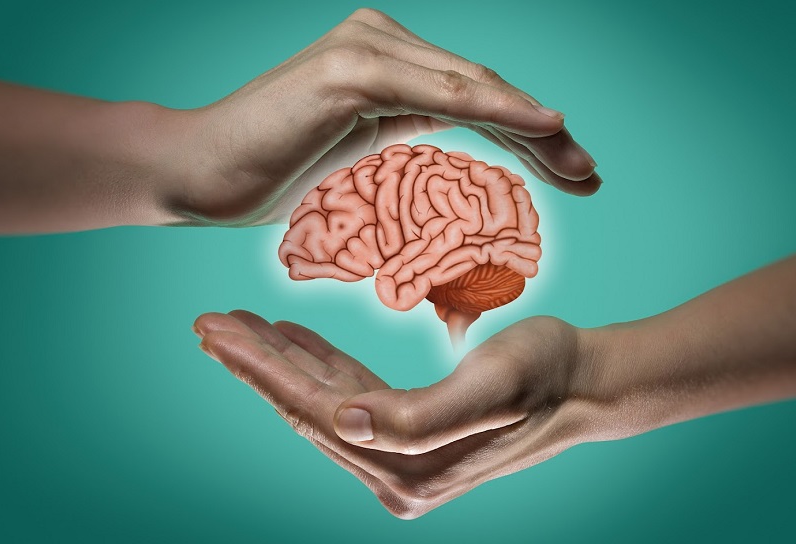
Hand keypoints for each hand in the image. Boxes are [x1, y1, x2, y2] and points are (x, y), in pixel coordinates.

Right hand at [169, 8, 599, 225]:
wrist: (197, 172)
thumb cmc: (268, 169)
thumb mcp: (354, 151)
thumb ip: (401, 130)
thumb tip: (447, 144)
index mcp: (386, 64)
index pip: (472, 97)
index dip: (526, 134)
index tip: (571, 173)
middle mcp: (382, 42)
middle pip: (483, 87)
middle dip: (542, 137)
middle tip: (591, 175)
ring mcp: (367, 49)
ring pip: (472, 87)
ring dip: (534, 128)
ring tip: (581, 166)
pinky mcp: (352, 68)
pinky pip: (441, 92)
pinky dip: (496, 107)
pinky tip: (545, 125)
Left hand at [192, 310, 599, 518]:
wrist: (586, 382)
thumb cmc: (546, 375)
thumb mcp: (492, 386)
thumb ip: (417, 417)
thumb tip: (343, 423)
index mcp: (407, 466)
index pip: (315, 413)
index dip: (262, 371)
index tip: (215, 333)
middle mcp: (395, 470)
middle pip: (308, 409)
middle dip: (256, 365)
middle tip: (209, 325)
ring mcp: (401, 454)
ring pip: (322, 400)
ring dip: (280, 362)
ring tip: (239, 326)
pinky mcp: (409, 430)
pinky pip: (351, 393)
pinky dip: (319, 364)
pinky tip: (293, 339)